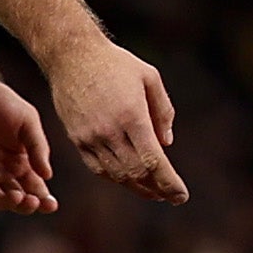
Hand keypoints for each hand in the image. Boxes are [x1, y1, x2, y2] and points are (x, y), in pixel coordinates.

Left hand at [0, 63, 58, 214]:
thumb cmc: (0, 101)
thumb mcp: (28, 121)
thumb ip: (37, 147)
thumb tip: (48, 175)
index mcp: (21, 161)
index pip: (34, 186)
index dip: (43, 198)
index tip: (51, 205)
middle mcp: (2, 171)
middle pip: (16, 197)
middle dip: (26, 204)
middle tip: (32, 202)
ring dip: (5, 202)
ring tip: (16, 197)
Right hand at [49, 36, 185, 203]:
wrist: (72, 56)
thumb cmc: (116, 64)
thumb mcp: (150, 78)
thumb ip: (163, 112)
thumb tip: (166, 144)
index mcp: (131, 116)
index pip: (153, 161)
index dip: (169, 183)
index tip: (181, 196)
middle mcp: (109, 131)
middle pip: (136, 174)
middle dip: (157, 189)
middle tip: (172, 196)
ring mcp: (90, 138)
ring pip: (116, 175)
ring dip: (137, 188)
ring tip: (155, 193)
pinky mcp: (76, 139)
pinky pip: (97, 168)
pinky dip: (115, 178)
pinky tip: (129, 180)